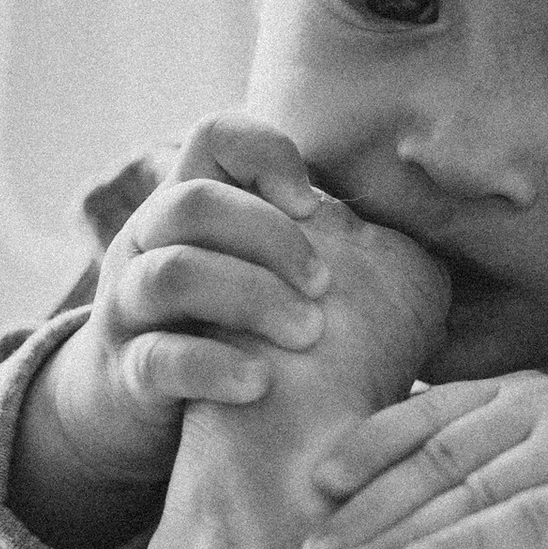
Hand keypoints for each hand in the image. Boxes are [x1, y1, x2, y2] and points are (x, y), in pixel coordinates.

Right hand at [45, 115, 334, 495]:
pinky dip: (214, 367)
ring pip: (172, 272)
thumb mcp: (252, 272)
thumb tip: (422, 248)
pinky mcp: (126, 372)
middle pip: (194, 201)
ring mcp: (129, 307)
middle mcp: (148, 243)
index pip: (214, 137)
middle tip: (327, 285)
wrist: (135, 411)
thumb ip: (310, 246)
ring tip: (307, 333)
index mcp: (186, 205)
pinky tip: (260, 384)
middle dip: (271, 237)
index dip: (267, 153)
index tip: (314, 205)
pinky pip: (159, 358)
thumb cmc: (224, 330)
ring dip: (251, 297)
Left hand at [307, 374, 547, 548]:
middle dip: (361, 508)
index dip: (360, 447)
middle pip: (430, 457)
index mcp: (513, 394)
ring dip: (392, 535)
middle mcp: (539, 407)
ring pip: (464, 491)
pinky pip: (517, 524)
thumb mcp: (524, 488)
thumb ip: (463, 485)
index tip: (308, 488)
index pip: (419, 414)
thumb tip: (368, 508)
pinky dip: (461, 545)